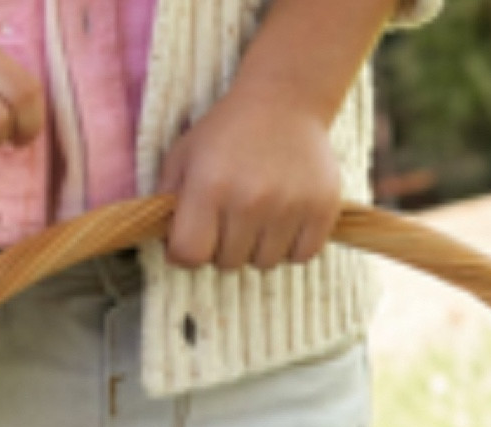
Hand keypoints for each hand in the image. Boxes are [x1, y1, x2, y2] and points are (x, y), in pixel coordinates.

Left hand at [157, 88, 342, 271]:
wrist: (285, 98)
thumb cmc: (227, 131)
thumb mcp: (184, 155)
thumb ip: (168, 201)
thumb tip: (168, 246)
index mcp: (209, 186)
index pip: (189, 256)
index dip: (185, 252)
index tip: (194, 237)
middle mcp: (250, 200)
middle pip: (227, 263)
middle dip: (223, 246)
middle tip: (230, 215)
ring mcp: (289, 206)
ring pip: (264, 263)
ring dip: (258, 247)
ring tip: (258, 214)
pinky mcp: (322, 209)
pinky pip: (301, 256)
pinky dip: (292, 246)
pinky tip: (285, 218)